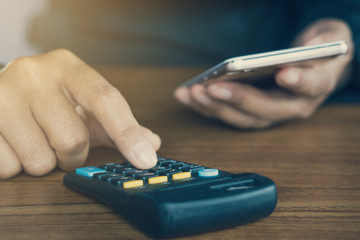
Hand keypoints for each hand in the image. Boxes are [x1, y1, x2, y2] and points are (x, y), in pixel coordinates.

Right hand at [0, 49, 160, 178]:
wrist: (3, 89)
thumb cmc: (52, 99)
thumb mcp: (84, 104)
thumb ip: (118, 124)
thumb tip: (150, 144)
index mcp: (67, 67)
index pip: (105, 99)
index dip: (127, 133)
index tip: (145, 160)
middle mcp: (33, 74)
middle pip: (72, 139)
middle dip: (72, 153)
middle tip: (62, 142)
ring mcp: (2, 95)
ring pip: (40, 160)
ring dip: (44, 161)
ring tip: (36, 139)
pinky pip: (9, 167)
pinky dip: (17, 166)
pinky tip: (15, 143)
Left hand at [174, 19, 353, 128]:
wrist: (307, 67)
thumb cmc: (317, 52)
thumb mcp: (331, 38)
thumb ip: (327, 40)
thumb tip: (311, 47)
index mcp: (315, 86)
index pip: (310, 86)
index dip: (299, 82)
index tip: (284, 73)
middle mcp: (291, 106)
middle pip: (266, 109)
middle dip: (239, 99)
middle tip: (214, 87)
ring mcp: (268, 113)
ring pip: (241, 118)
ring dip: (215, 107)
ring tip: (194, 91)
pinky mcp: (248, 113)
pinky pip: (226, 113)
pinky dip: (204, 106)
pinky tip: (186, 94)